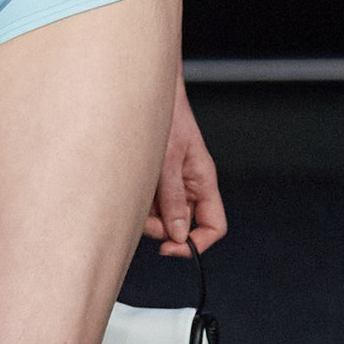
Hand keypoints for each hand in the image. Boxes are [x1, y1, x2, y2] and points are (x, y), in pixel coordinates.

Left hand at [145, 74, 226, 257]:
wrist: (146, 95)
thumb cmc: (167, 117)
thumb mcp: (168, 162)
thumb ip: (173, 200)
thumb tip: (178, 234)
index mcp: (203, 182)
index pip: (214, 226)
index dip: (197, 243)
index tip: (174, 248)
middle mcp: (190, 186)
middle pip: (183, 225)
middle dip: (162, 227)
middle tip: (144, 215)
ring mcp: (172, 183)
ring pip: (162, 216)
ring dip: (146, 214)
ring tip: (136, 191)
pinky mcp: (154, 179)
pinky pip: (148, 202)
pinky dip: (138, 201)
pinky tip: (130, 185)